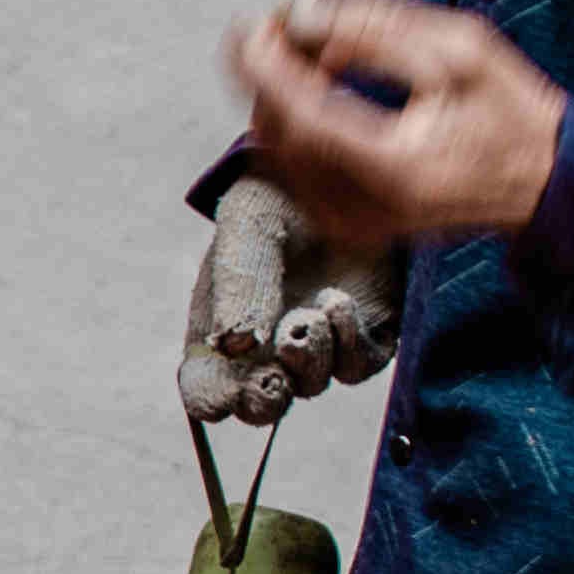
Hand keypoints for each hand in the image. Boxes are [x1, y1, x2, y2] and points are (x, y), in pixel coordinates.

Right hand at [176, 172, 401, 425]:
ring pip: (311, 386)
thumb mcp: (249, 228)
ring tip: (309, 314)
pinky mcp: (365, 336)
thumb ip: (240, 286)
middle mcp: (268, 347)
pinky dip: (347, 344)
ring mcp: (319, 345)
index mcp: (222, 328)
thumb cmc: (282, 196)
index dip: (212, 399)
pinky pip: (356, 366)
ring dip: (308, 361)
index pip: (207, 387)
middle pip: (260, 404)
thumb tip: (236, 345)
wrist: (349, 169)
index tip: (224, 392)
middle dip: (263, 400)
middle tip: (271, 380)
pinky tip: (336, 306)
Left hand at [228, 0, 563, 245]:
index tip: (250, 24)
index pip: (298, 115)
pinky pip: (294, 170)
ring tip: (318, 54)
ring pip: (277, 152)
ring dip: (282, 96)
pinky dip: (297, 123)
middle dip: (272, 73)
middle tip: (291, 25)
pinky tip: (327, 91)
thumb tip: (299, 13)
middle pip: (278, 134)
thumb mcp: (461, 48)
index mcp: (394, 167)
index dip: (263, 65)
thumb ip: (375, 27)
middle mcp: (365, 206)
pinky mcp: (349, 225)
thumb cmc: (512, 113)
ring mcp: (354, 223)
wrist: (546, 182)